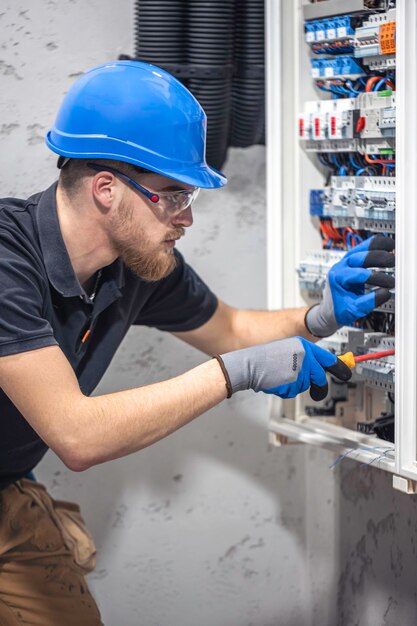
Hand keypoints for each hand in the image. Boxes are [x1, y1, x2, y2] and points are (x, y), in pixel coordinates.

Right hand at [217, 336, 351, 400]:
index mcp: (303, 346)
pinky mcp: (294, 381)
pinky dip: (286, 390)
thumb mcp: (287, 351)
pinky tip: (276, 381)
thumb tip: (319, 370)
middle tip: (316, 392)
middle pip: (319, 377)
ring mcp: (299, 368)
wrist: (249, 364)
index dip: (339, 367)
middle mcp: (304, 356)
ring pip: (305, 386)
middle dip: (317, 387)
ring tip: (280, 377)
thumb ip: (303, 358)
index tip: (346, 373)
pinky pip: (294, 392)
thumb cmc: (264, 358)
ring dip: (294, 386)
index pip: (327, 358)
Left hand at [305, 235, 394, 337]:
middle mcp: (340, 267)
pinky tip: (386, 245)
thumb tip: (385, 293)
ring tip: (392, 245)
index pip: (360, 274)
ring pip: (360, 248)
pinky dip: (374, 246)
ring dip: (377, 246)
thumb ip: (368, 302)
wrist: (329, 311)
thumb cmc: (338, 311)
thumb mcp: (353, 310)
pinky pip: (362, 249)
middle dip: (378, 258)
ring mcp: (345, 262)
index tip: (390, 283)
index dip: (377, 278)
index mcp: (337, 278)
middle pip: (360, 257)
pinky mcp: (351, 261)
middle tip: (393, 262)